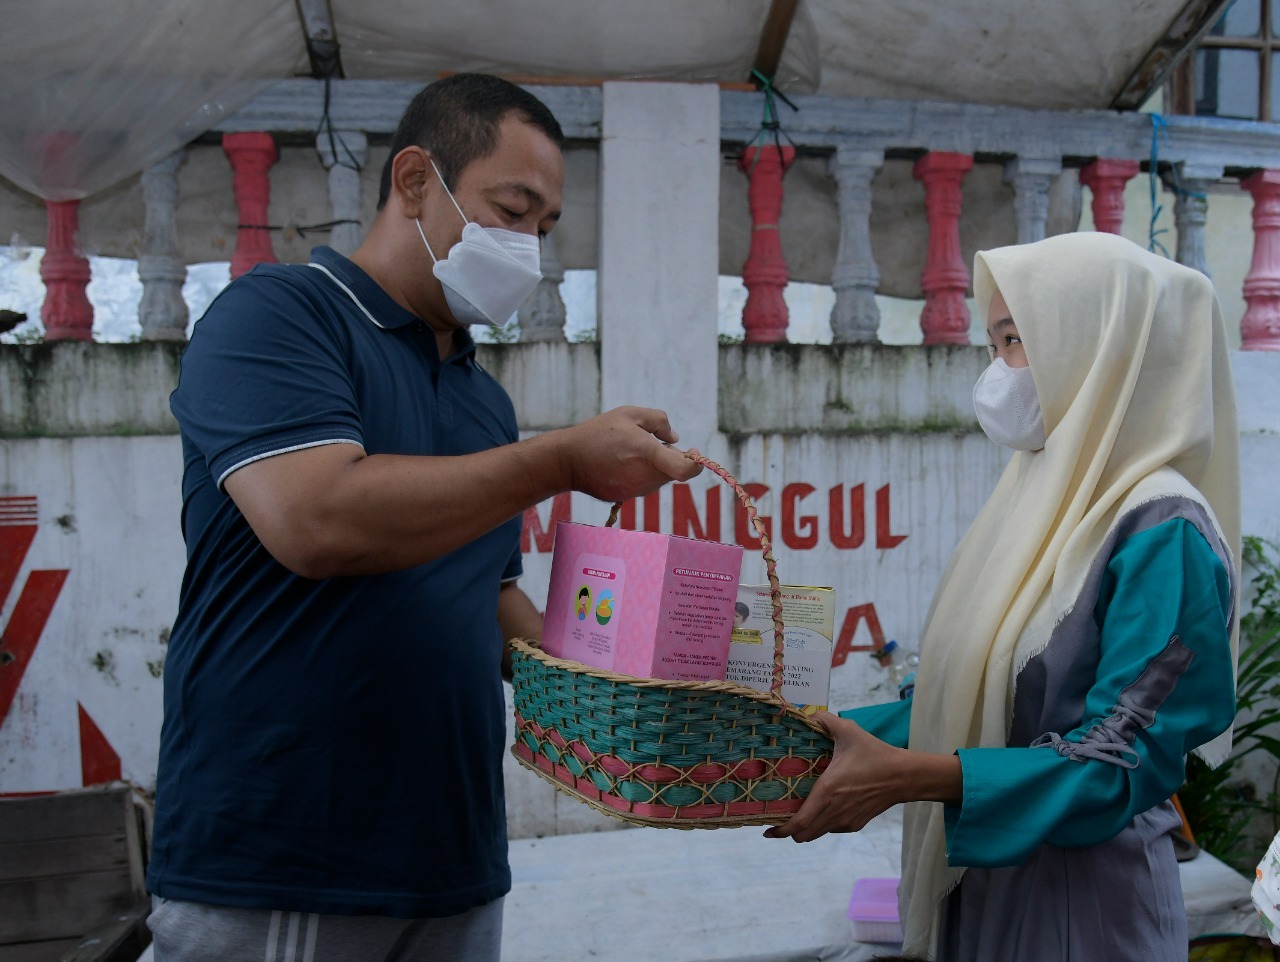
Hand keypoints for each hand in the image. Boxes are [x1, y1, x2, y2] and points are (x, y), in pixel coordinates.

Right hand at [558, 406, 702, 502]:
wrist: (567, 460)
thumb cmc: (598, 432)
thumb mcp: (629, 413)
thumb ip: (659, 421)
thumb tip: (674, 439)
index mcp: (648, 453)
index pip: (686, 470)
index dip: (697, 464)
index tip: (693, 451)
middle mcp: (644, 476)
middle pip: (674, 472)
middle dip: (670, 458)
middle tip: (650, 443)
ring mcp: (635, 490)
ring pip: (658, 479)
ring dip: (654, 467)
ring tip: (629, 452)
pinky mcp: (625, 497)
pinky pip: (643, 486)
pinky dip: (639, 475)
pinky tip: (620, 464)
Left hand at [765, 712, 908, 841]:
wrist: (904, 776)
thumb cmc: (875, 754)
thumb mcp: (849, 731)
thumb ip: (825, 720)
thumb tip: (807, 714)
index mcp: (827, 792)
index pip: (798, 824)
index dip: (780, 831)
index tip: (767, 830)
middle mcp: (834, 811)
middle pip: (803, 835)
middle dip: (788, 831)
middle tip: (779, 818)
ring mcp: (846, 821)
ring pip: (817, 833)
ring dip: (805, 827)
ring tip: (798, 812)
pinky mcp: (856, 824)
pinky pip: (832, 828)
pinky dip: (822, 823)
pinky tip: (823, 806)